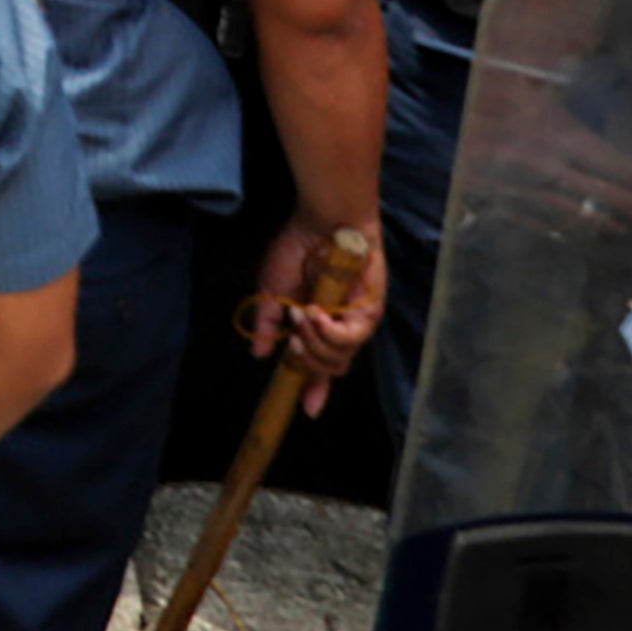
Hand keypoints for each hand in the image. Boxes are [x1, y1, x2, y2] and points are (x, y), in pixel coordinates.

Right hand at [244, 218, 386, 402]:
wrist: (323, 220)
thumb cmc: (297, 247)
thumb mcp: (271, 289)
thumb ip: (268, 323)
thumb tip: (260, 355)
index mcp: (317, 324)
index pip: (319, 364)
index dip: (313, 389)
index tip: (305, 410)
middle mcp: (339, 326)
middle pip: (329, 368)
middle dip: (306, 361)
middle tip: (291, 340)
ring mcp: (357, 320)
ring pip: (340, 359)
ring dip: (314, 342)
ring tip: (302, 315)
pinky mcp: (371, 311)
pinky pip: (351, 339)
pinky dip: (330, 332)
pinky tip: (317, 313)